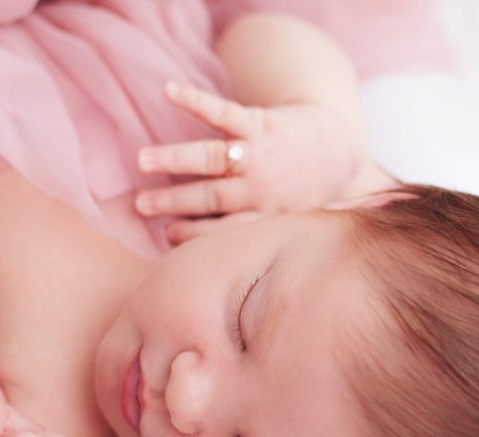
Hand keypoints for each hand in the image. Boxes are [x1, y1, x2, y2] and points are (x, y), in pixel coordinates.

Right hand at [135, 82, 361, 243]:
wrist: (338, 144)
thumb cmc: (312, 196)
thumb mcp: (300, 233)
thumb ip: (278, 254)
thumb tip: (263, 302)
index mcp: (266, 217)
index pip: (226, 229)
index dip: (196, 235)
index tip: (167, 235)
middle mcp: (259, 187)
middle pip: (211, 196)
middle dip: (174, 201)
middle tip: (139, 204)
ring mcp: (258, 154)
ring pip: (212, 158)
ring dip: (176, 158)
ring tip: (143, 159)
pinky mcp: (258, 122)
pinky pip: (223, 112)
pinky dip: (195, 101)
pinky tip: (169, 91)